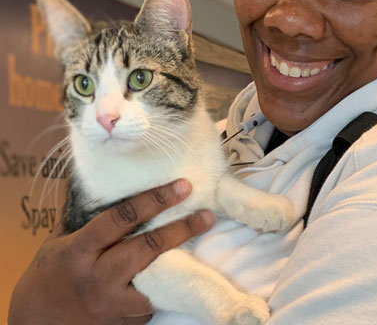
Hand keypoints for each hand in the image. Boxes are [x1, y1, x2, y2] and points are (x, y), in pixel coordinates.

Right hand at [8, 179, 214, 324]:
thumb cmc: (48, 275)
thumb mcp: (61, 242)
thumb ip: (90, 220)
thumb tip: (122, 187)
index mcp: (79, 250)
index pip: (121, 218)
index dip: (155, 199)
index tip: (181, 186)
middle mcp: (96, 277)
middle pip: (146, 248)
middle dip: (181, 229)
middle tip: (206, 214)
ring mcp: (110, 305)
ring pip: (155, 279)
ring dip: (180, 259)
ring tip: (199, 240)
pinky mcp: (122, 324)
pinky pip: (149, 303)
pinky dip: (163, 286)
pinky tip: (177, 272)